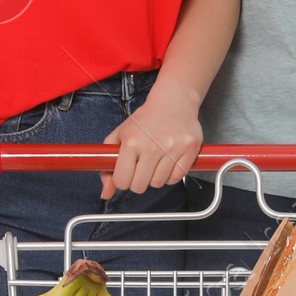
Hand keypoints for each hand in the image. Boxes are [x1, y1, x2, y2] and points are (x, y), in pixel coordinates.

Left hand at [102, 82, 202, 199]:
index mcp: (131, 142)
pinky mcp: (189, 149)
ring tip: (156, 161)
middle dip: (138, 181)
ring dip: (155, 177)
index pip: (122, 181)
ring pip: (159, 183)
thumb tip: (106, 194)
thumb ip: (107, 166)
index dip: (123, 181)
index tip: (127, 173)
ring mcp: (172, 148)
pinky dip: (171, 175)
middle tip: (141, 167)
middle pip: (140, 187)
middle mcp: (151, 146)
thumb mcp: (119, 136)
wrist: (173, 101)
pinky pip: (176, 178)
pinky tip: (169, 161)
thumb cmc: (145, 120)